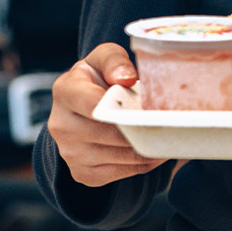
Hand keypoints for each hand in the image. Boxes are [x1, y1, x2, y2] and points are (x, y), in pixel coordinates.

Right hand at [47, 42, 168, 187]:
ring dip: (148, 147)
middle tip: (170, 123)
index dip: (122, 107)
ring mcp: (69, 153)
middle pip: (111, 133)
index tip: (146, 106)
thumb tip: (125, 78)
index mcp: (65, 90)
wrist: (80, 105)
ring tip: (168, 134)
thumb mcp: (104, 57)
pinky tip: (155, 149)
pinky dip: (143, 163)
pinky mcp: (82, 173)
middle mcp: (61, 125)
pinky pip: (120, 173)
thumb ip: (114, 61)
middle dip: (142, 127)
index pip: (94, 103)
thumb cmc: (97, 76)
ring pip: (120, 155)